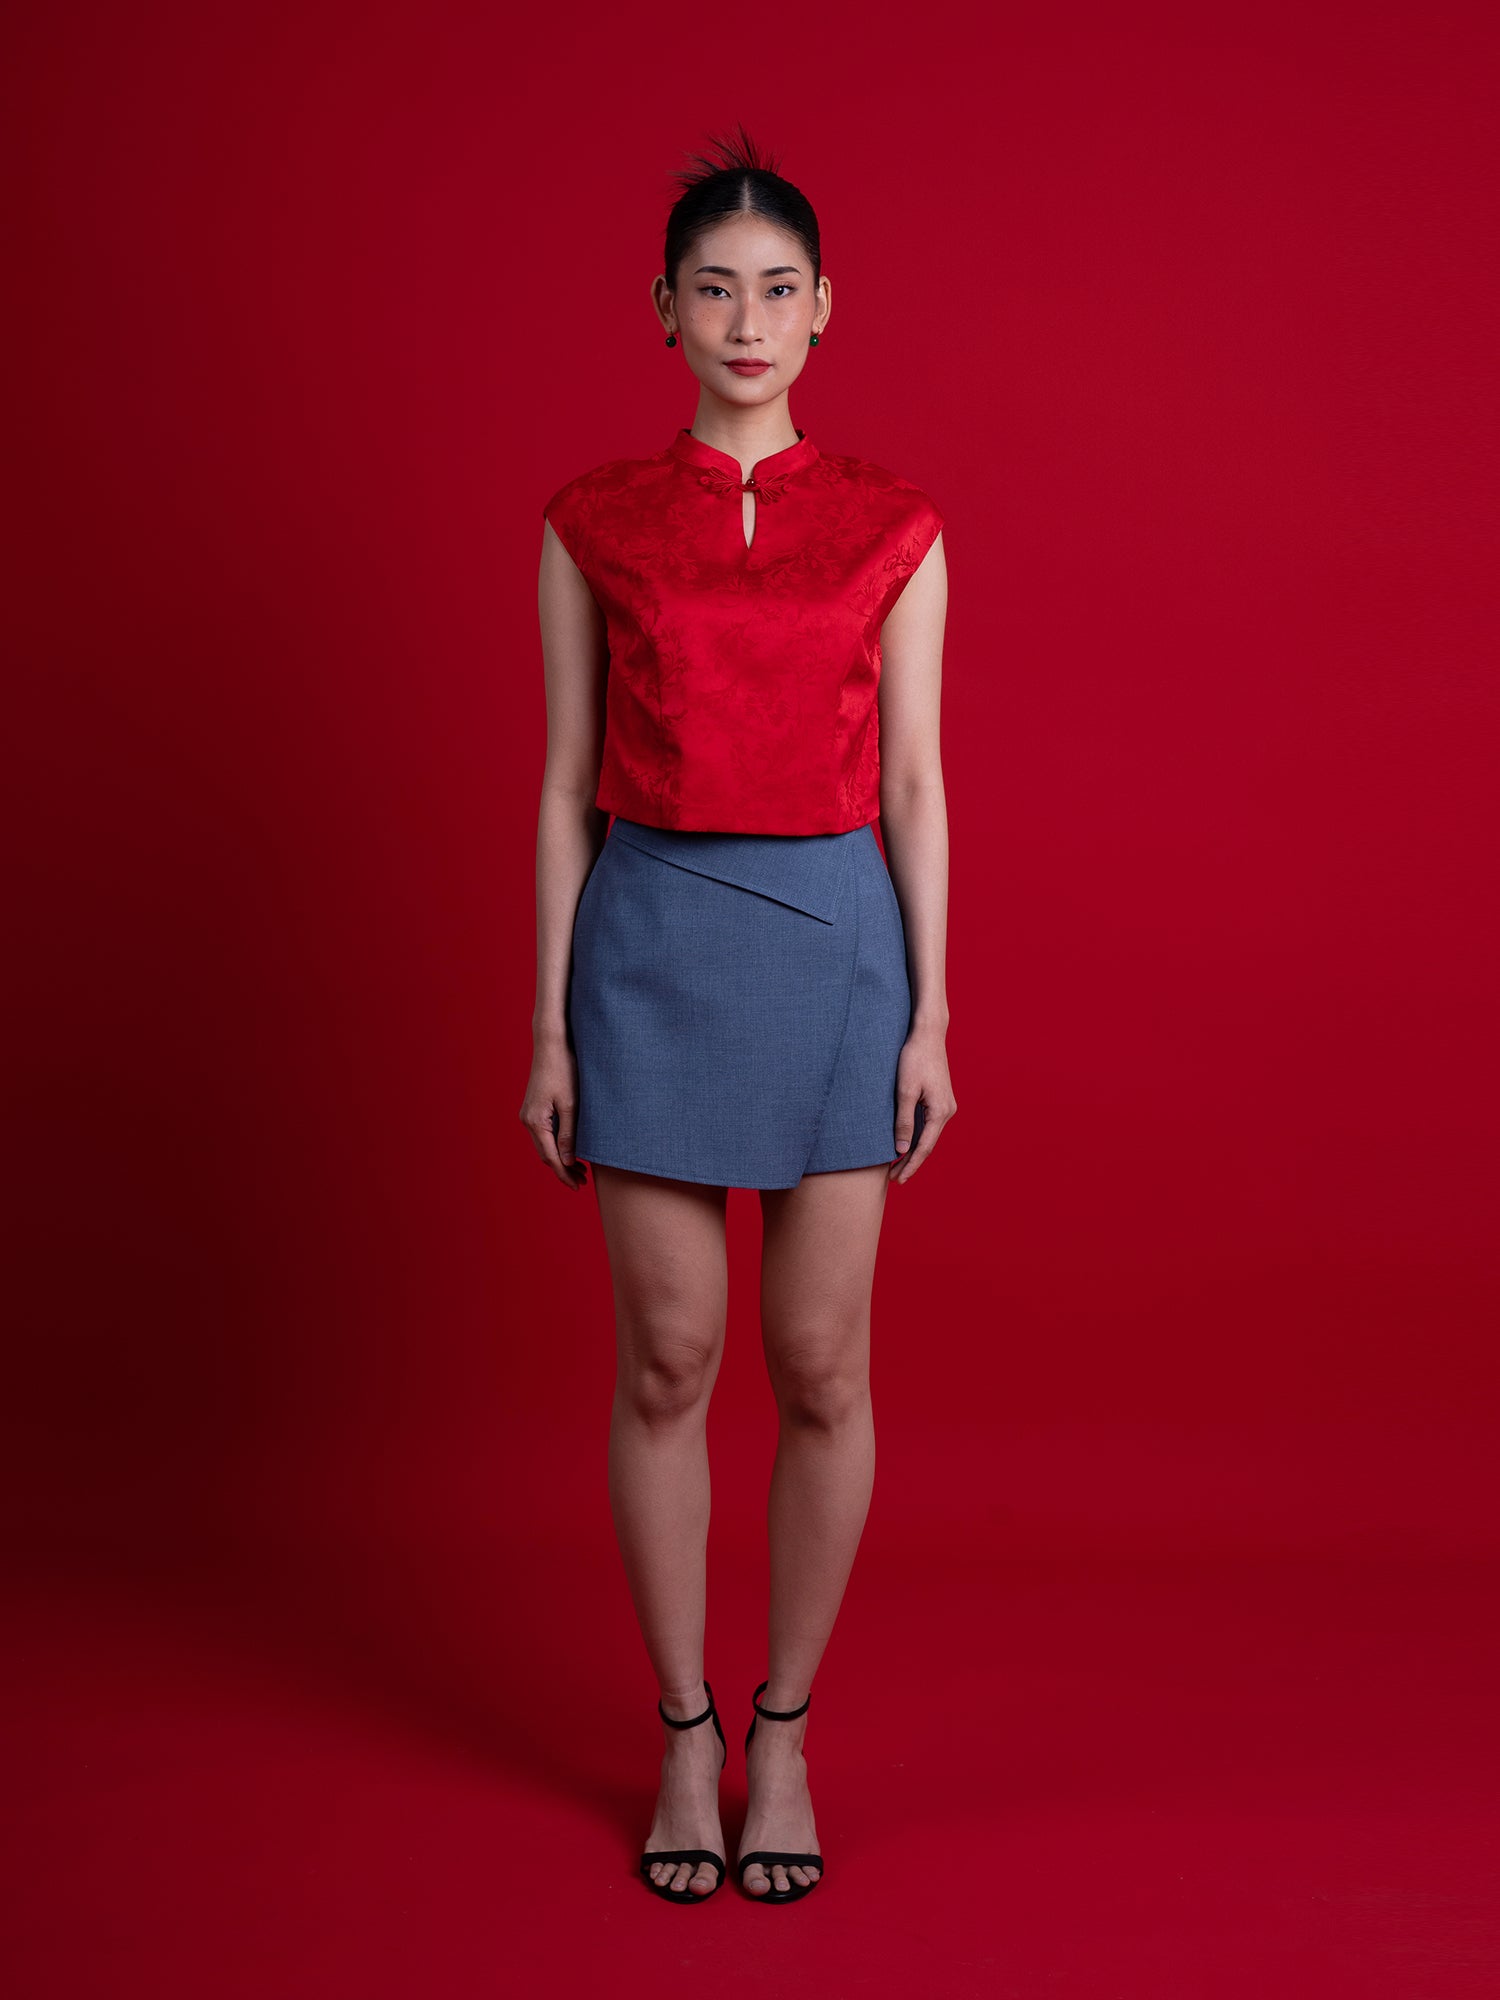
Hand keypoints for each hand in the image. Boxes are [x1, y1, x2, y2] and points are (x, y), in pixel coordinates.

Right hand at [520, 1035, 589, 1189]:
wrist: (552, 1043)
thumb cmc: (564, 1069)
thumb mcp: (571, 1104)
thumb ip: (569, 1134)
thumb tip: (567, 1161)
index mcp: (536, 1122)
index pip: (551, 1158)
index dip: (565, 1174)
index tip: (578, 1186)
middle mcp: (527, 1120)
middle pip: (545, 1154)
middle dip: (563, 1169)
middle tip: (583, 1180)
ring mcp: (529, 1113)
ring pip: (545, 1144)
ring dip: (560, 1157)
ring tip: (580, 1168)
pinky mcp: (534, 1107)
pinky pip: (544, 1133)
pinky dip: (556, 1144)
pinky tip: (571, 1147)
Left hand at [889, 1027, 954, 1184]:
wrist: (927, 1034)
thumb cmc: (914, 1059)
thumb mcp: (905, 1091)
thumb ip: (903, 1121)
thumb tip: (901, 1150)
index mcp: (940, 1112)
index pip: (924, 1148)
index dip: (910, 1166)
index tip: (898, 1180)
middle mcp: (947, 1111)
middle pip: (927, 1145)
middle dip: (911, 1162)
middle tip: (894, 1180)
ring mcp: (945, 1105)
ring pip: (928, 1136)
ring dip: (913, 1151)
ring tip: (896, 1167)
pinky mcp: (939, 1099)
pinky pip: (928, 1124)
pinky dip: (916, 1137)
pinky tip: (905, 1144)